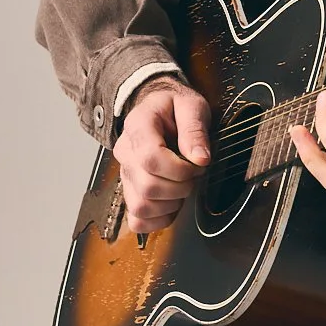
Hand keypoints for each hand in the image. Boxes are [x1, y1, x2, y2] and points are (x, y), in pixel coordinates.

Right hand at [112, 79, 210, 231]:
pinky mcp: (129, 190)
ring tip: (182, 187)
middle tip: (194, 175)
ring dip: (171, 204)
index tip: (196, 165)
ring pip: (141, 206)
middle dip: (181, 187)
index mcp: (138, 127)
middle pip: (147, 186)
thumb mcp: (190, 105)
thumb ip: (195, 129)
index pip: (150, 158)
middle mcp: (125, 153)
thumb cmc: (173, 107)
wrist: (156, 108)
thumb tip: (200, 158)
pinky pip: (136, 219)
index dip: (179, 169)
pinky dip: (158, 219)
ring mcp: (125, 174)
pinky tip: (172, 204)